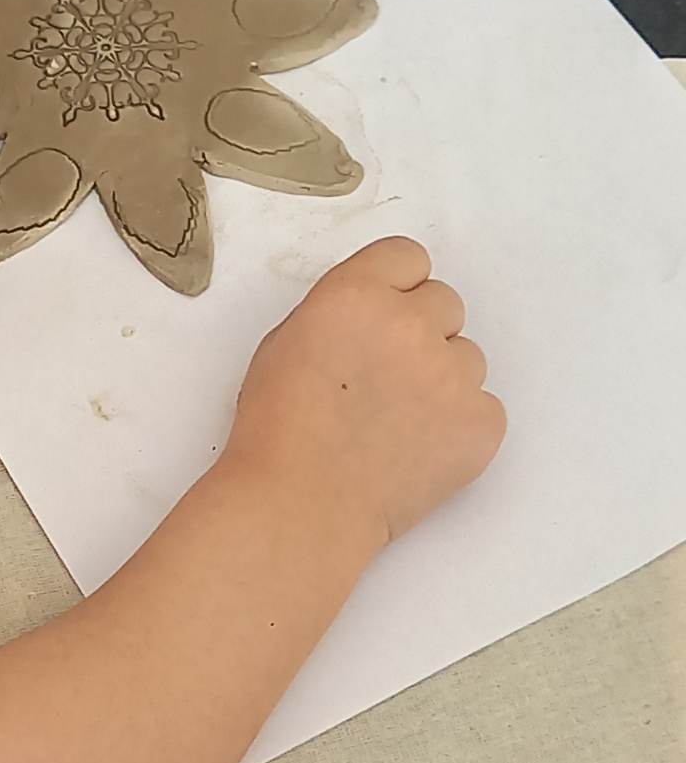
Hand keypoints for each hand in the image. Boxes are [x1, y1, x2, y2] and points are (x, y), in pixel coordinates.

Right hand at [228, 237, 505, 549]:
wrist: (301, 505)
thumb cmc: (278, 432)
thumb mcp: (285, 342)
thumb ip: (341, 311)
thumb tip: (375, 317)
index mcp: (357, 294)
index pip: (408, 257)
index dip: (396, 287)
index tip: (383, 317)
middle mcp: (412, 324)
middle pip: (445, 303)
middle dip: (421, 333)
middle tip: (385, 379)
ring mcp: (454, 375)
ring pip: (467, 358)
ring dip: (441, 380)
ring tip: (396, 424)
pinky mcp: (481, 424)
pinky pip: (484, 408)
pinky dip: (459, 427)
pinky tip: (417, 450)